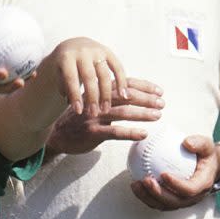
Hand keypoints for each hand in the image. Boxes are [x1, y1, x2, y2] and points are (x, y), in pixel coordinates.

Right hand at [45, 78, 164, 155]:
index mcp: (99, 91)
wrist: (58, 134)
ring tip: (157, 116)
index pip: (125, 84)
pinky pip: (114, 132)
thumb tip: (134, 94)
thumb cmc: (80, 118)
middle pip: (126, 96)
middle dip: (146, 99)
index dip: (144, 86)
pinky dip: (130, 133)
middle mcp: (98, 100)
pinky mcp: (92, 132)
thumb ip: (110, 97)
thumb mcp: (93, 102)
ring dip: (142, 114)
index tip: (159, 90)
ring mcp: (95, 116)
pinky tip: (143, 134)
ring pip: (122, 113)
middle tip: (162, 103)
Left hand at [51, 37, 127, 116]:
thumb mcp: (58, 74)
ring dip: (106, 93)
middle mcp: (82, 52)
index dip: (75, 96)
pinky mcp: (108, 51)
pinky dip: (121, 81)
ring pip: (104, 74)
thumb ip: (65, 88)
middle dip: (92, 97)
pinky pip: (117, 67)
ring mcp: (97, 50)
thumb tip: (76, 105)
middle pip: (89, 77)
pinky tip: (123, 95)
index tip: (78, 112)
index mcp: (67, 57)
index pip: (71, 78)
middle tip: (94, 113)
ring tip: (105, 109)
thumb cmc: (64, 66)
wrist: (73, 45)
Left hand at [131, 133, 219, 211]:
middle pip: (174, 201)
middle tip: (145, 180)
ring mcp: (182, 202)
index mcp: (202, 185)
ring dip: (148, 197)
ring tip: (135, 184)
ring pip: (163, 205)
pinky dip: (145, 196)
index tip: (163, 174)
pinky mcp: (172, 202)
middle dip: (158, 193)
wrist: (209, 168)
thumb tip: (186, 142)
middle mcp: (193, 198)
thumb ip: (199, 143)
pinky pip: (157, 203)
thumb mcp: (207, 145)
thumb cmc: (206, 154)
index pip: (189, 189)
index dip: (176, 185)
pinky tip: (135, 184)